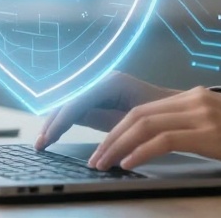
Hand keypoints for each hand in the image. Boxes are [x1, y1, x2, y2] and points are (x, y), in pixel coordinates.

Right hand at [35, 71, 177, 149]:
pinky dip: (68, 118)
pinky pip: (81, 103)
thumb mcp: (130, 122)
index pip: (77, 101)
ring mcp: (103, 83)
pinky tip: (57, 130)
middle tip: (41, 143)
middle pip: (70, 98)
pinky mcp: (104, 92)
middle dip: (54, 120)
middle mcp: (104, 78)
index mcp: (112, 82)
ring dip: (58, 120)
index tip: (48, 138)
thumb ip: (102, 120)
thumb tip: (74, 121)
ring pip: (72, 100)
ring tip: (45, 140)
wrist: (180, 107)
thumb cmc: (161, 115)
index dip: (60, 121)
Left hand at [86, 86, 220, 178]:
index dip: (118, 127)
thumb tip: (166, 145)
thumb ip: (197, 130)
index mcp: (196, 97)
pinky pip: (165, 140)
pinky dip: (140, 152)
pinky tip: (128, 165)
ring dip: (117, 146)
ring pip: (145, 124)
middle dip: (109, 136)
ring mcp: (204, 114)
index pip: (145, 108)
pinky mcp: (211, 133)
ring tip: (102, 165)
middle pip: (138, 114)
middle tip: (93, 158)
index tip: (102, 147)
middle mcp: (196, 99)